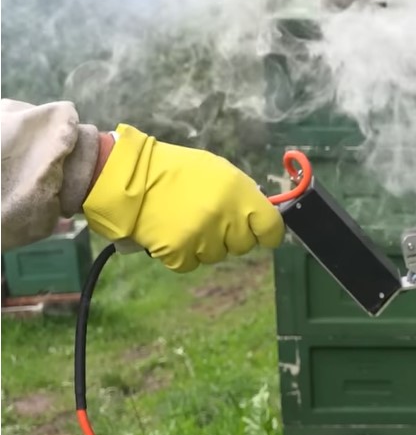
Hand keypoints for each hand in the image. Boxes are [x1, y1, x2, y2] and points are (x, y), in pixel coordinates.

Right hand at [83, 124, 283, 271]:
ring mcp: (203, 236)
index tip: (264, 235)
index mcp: (238, 191)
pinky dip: (181, 254)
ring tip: (185, 221)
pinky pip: (191, 264)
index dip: (269, 233)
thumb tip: (259, 212)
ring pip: (217, 255)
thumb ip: (241, 193)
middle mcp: (225, 216)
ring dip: (205, 244)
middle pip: (244, 244)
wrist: (127, 178)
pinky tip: (171, 233)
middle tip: (211, 220)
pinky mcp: (179, 253)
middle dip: (231, 236)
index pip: (270, 226)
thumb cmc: (174, 170)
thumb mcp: (216, 170)